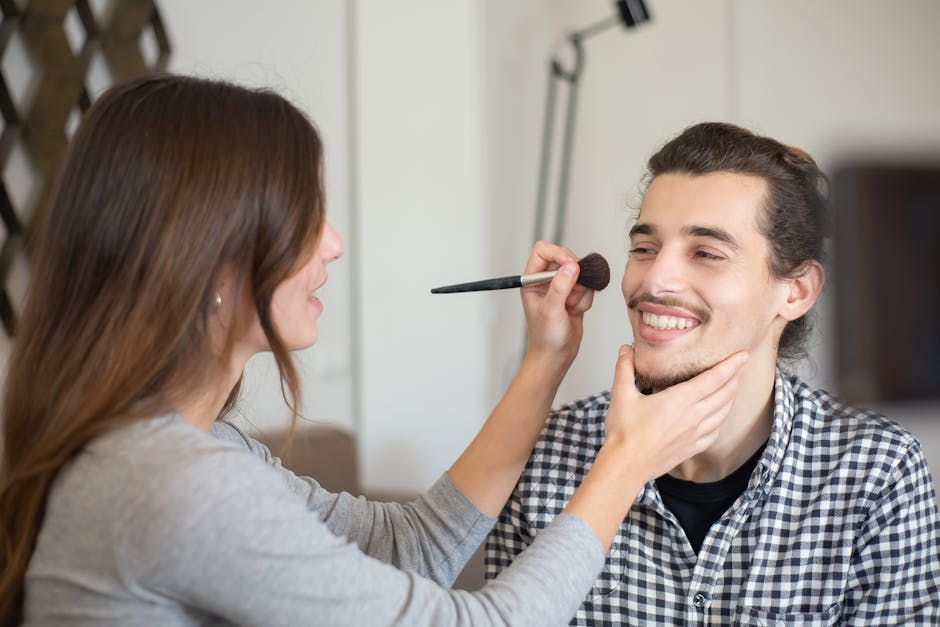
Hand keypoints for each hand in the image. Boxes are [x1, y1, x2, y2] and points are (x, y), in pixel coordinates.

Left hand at [520, 241, 594, 367]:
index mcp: (531, 280)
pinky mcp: (573, 295)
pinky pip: (587, 286)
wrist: (557, 356)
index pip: (542, 251)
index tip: (570, 264)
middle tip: (573, 291)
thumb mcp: (551, 311)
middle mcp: (545, 281)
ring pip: (579, 273)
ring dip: (581, 290)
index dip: (557, 253)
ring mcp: (560, 287)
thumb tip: (571, 266)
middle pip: (564, 257)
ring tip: (572, 307)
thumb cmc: (545, 338)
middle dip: (574, 274)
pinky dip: (586, 298)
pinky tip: (577, 311)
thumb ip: (561, 287)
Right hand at [604, 345, 747, 479]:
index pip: (714, 378)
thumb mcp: (621, 395)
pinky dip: (722, 420)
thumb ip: (625, 369)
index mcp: (680, 400)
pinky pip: (715, 432)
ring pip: (723, 412)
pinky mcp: (693, 448)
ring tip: (732, 387)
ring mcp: (695, 433)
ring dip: (731, 397)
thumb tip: (626, 349)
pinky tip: (719, 416)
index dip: (731, 365)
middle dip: (735, 377)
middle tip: (739, 366)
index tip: (742, 355)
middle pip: (724, 393)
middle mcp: (693, 416)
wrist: (627, 465)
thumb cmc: (624, 433)